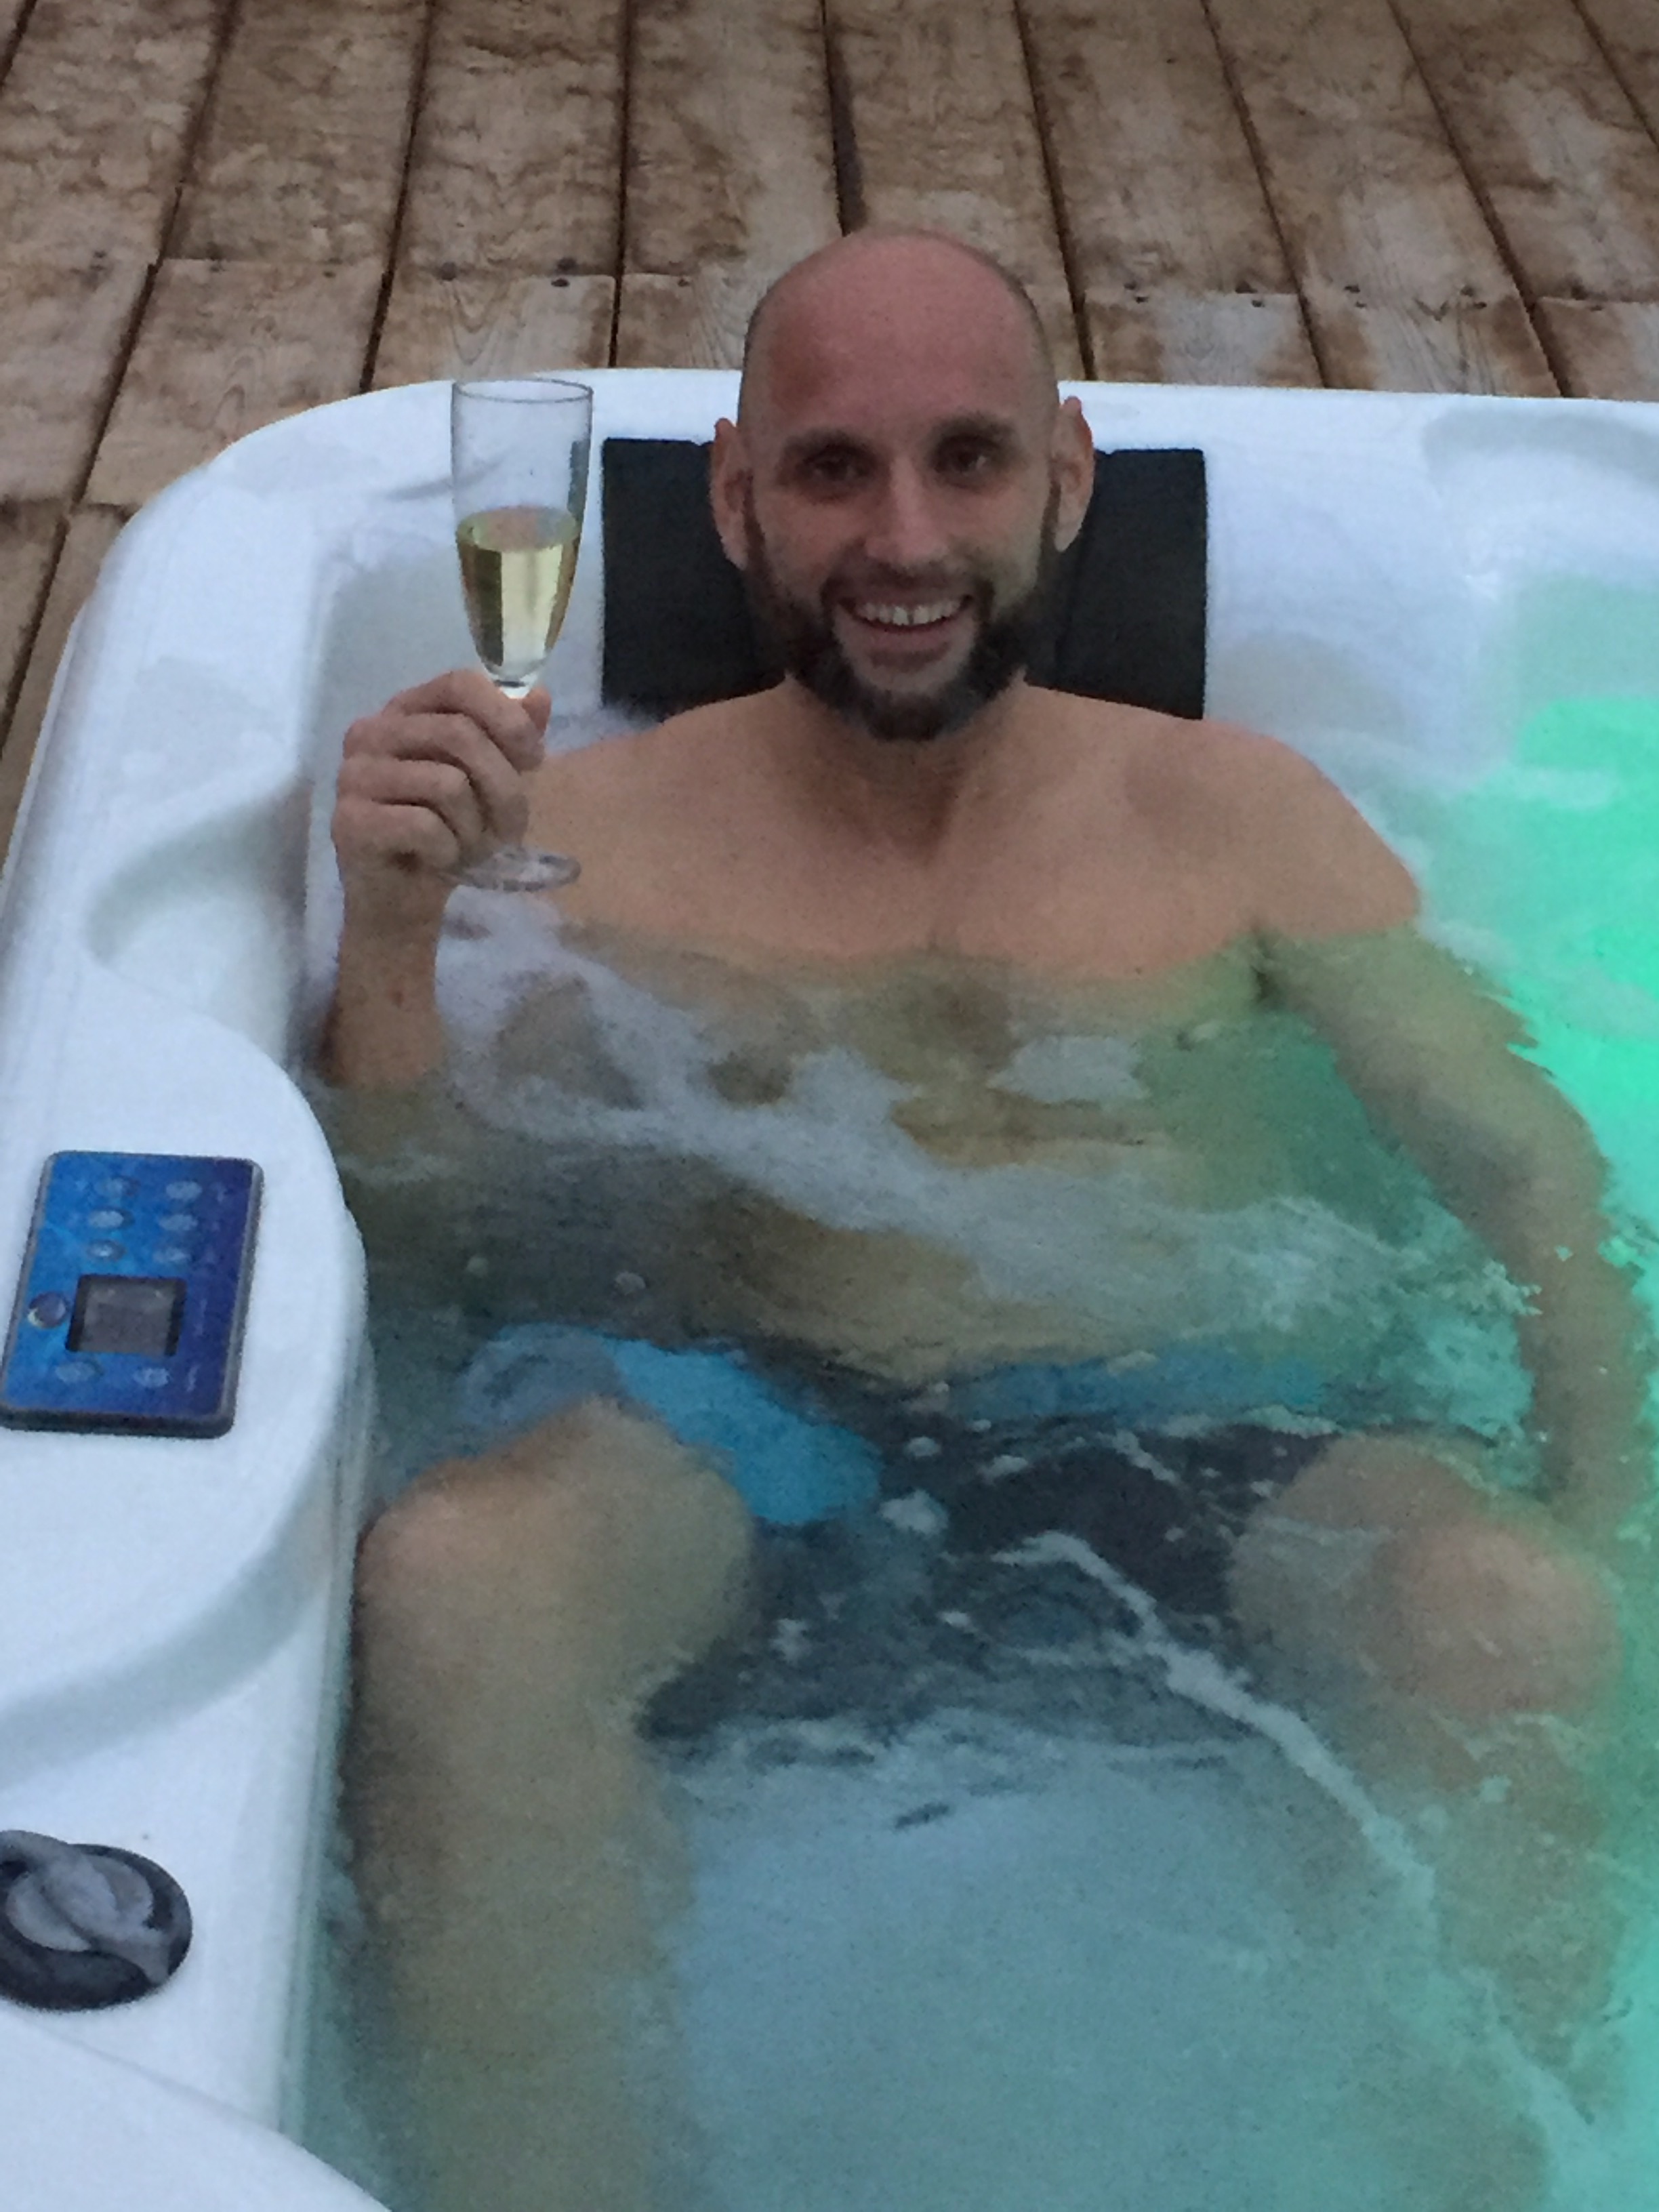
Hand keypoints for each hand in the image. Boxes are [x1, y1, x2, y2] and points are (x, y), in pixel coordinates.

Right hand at [333, 671, 551, 933]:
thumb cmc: (449, 833)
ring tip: (467, 846)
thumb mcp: (493, 781)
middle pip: (460, 735)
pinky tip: (439, 859)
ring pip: (446, 783)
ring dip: (474, 827)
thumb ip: (513, 735)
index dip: (507, 718)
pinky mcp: (350, 821)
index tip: (534, 759)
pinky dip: (448, 849)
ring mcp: (354, 775)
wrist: (403, 901)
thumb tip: (540, 695)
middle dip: (503, 788)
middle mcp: (371, 732)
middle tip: (509, 828)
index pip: (459, 684)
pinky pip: (423, 825)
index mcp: (405, 710)